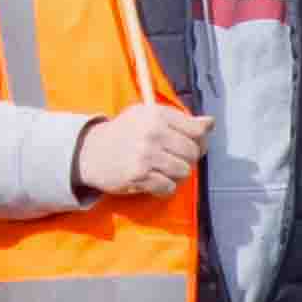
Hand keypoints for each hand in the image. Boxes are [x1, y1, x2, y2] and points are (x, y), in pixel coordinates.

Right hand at [74, 102, 210, 199]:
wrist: (91, 152)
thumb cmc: (123, 133)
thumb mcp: (148, 117)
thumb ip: (180, 121)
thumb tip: (210, 123)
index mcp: (157, 114)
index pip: (197, 130)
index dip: (199, 142)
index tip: (191, 146)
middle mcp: (153, 132)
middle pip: (192, 153)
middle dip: (186, 160)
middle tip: (172, 160)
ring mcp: (146, 154)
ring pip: (184, 171)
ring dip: (176, 175)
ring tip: (162, 170)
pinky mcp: (139, 175)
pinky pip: (169, 187)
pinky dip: (164, 188)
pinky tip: (153, 180)